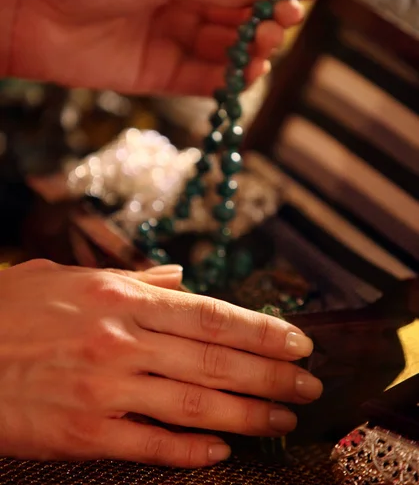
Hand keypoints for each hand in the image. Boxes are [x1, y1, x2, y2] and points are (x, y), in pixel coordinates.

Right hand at [0, 259, 320, 467]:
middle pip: (215, 362)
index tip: (298, 342)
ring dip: (247, 416)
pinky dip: (191, 451)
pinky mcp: (85, 432)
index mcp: (122, 299)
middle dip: (271, 376)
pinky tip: (222, 452)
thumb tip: (180, 279)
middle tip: (309, 387)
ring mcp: (106, 388)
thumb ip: (135, 280)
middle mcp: (122, 340)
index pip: (211, 315)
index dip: (261, 330)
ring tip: (284, 421)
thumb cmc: (15, 310)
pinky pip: (151, 444)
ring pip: (195, 405)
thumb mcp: (73, 279)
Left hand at [7, 0, 322, 94]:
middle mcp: (188, 1)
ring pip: (228, 48)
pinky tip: (243, 75)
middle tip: (279, 25)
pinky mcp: (161, 74)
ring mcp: (176, 38)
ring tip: (261, 50)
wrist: (31, 13)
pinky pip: (204, 79)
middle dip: (268, 20)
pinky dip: (226, 80)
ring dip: (251, 51)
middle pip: (244, 15)